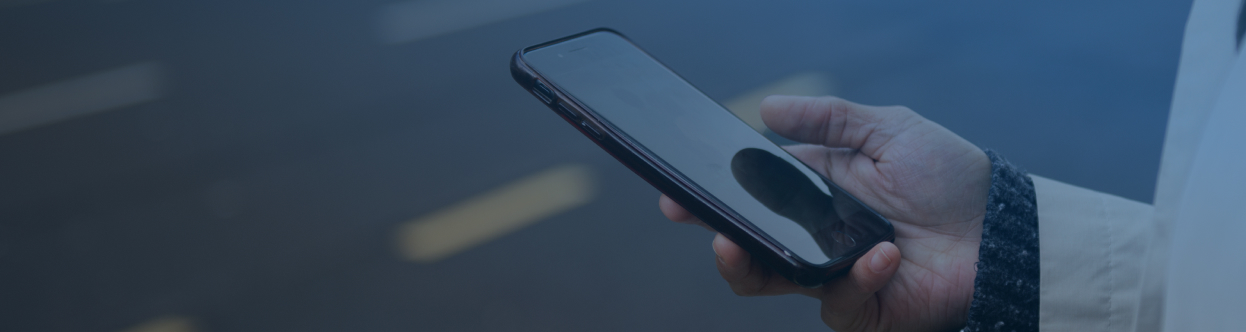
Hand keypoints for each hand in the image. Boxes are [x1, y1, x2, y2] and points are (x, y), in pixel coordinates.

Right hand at [660, 96, 989, 330]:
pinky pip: (839, 303)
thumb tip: (765, 108)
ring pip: (775, 283)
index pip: (756, 197)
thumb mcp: (888, 131)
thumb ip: (828, 119)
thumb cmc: (951, 177)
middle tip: (700, 225)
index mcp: (819, 195)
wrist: (1005, 230)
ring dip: (755, 267)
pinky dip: (858, 278)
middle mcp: (822, 239)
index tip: (679, 192)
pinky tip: (884, 254)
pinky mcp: (867, 310)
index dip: (718, 197)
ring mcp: (840, 277)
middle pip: (754, 247)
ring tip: (741, 246)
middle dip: (720, 240)